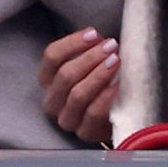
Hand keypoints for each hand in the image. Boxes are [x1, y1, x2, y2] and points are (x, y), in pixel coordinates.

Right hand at [39, 27, 119, 143]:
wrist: (114, 115)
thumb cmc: (101, 82)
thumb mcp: (91, 64)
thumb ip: (90, 50)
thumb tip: (100, 36)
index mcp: (48, 80)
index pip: (52, 57)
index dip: (72, 43)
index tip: (94, 33)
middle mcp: (53, 101)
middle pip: (65, 75)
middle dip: (90, 58)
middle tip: (111, 46)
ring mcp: (67, 119)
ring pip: (77, 95)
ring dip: (98, 75)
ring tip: (116, 60)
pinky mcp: (84, 132)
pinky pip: (93, 113)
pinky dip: (106, 95)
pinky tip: (118, 83)